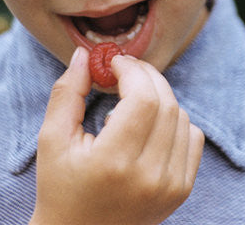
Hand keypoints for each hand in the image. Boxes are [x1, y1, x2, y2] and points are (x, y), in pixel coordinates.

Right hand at [29, 47, 204, 224]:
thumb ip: (67, 93)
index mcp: (114, 163)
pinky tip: (146, 127)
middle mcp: (149, 176)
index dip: (132, 71)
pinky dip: (174, 121)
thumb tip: (85, 54)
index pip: (144, 99)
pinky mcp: (181, 190)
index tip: (114, 63)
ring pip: (181, 116)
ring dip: (158, 98)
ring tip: (127, 107)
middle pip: (166, 103)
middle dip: (146, 77)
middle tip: (124, 72)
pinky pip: (192, 137)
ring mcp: (170, 186)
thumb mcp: (51, 140)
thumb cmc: (60, 187)